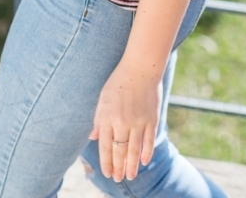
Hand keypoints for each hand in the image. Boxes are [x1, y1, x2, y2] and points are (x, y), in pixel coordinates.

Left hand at [89, 59, 162, 181]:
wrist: (141, 67)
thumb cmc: (119, 81)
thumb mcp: (103, 98)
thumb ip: (99, 119)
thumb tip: (93, 138)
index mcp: (107, 116)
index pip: (106, 147)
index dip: (106, 162)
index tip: (107, 173)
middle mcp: (122, 122)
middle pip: (120, 151)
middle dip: (118, 167)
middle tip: (118, 178)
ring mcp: (138, 121)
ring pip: (134, 150)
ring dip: (132, 165)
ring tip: (130, 176)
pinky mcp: (151, 119)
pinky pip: (149, 140)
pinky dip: (147, 152)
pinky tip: (144, 161)